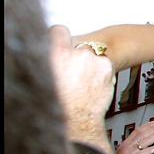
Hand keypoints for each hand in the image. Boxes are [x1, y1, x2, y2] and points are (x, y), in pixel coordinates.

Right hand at [48, 25, 115, 146]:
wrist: (77, 121)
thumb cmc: (59, 105)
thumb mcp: (45, 78)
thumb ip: (50, 63)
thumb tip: (52, 60)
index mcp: (57, 54)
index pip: (58, 32)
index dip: (60, 39)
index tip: (62, 43)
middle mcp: (77, 53)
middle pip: (79, 46)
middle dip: (77, 57)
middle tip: (73, 75)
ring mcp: (94, 59)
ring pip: (93, 56)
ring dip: (90, 66)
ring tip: (82, 86)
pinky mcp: (108, 67)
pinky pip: (104, 66)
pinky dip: (100, 74)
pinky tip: (92, 88)